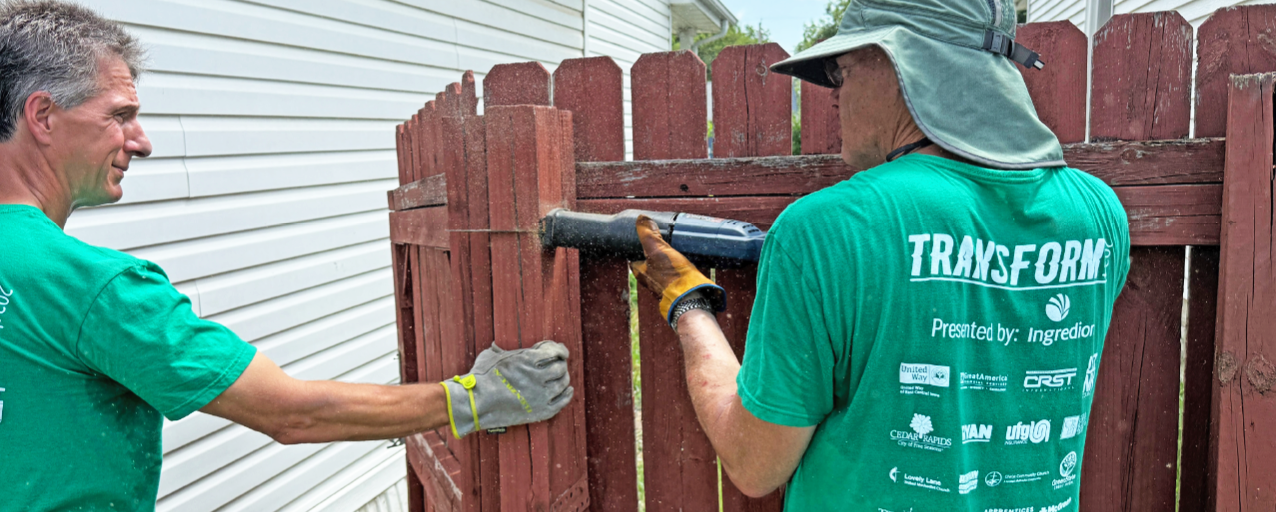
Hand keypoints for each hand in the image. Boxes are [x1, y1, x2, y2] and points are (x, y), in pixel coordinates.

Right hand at [440, 340, 572, 437]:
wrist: (476, 403)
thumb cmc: (481, 378)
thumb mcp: (492, 356)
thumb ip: (502, 350)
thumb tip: (497, 347)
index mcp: (528, 359)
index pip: (555, 351)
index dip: (560, 350)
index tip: (561, 352)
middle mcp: (538, 376)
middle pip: (561, 367)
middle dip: (559, 364)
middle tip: (556, 365)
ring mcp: (541, 395)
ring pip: (563, 383)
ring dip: (562, 379)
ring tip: (559, 378)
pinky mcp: (541, 411)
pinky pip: (562, 401)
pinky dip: (567, 394)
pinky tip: (567, 390)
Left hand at [630, 215, 725, 324]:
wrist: (692, 298)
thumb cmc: (671, 276)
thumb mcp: (657, 250)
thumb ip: (648, 235)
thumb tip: (641, 219)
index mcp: (640, 273)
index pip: (634, 257)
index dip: (638, 246)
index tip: (646, 236)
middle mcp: (650, 280)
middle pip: (649, 262)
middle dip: (655, 252)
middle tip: (663, 239)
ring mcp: (665, 284)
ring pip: (663, 267)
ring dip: (668, 258)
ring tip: (676, 246)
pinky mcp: (679, 286)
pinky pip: (676, 272)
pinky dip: (679, 265)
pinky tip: (686, 258)